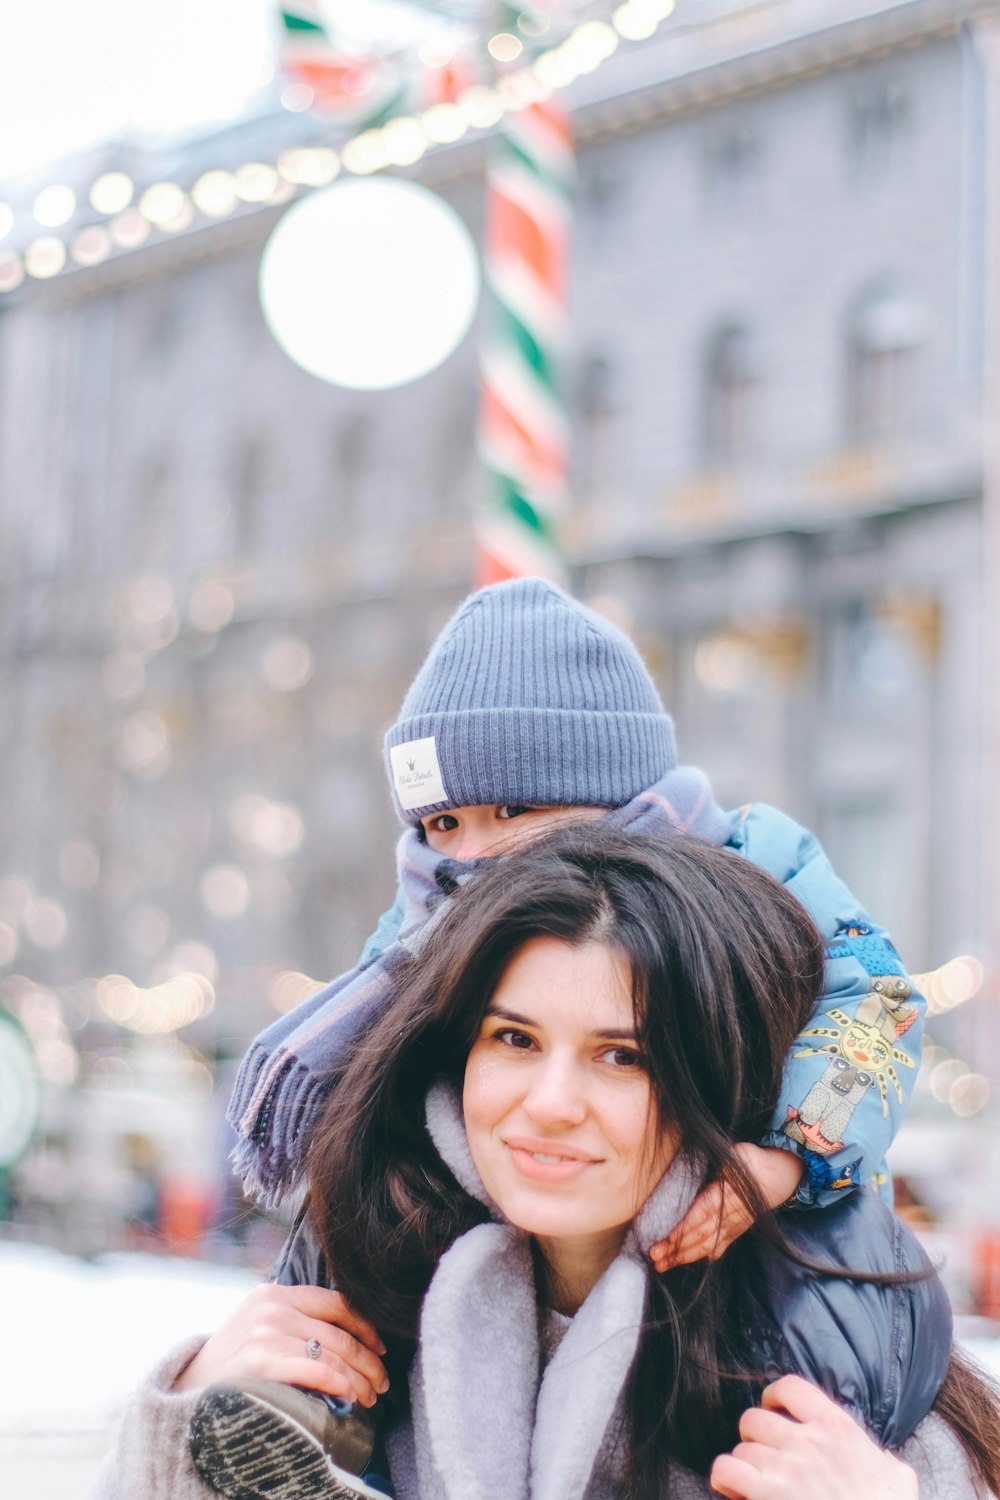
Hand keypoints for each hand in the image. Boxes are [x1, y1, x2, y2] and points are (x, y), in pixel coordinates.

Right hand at [173, 1283, 389, 1407]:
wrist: (185, 1391)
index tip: (382, 1348)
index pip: (335, 1302)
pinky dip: (340, 1385)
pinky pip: (315, 1371)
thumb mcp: (259, 1326)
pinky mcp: (261, 1362)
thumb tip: (350, 1337)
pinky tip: (351, 1397)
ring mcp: (265, 1334)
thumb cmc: (231, 1363)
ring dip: (359, 1379)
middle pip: (339, 1332)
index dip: (365, 1326)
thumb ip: (295, 1321)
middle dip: (368, 1360)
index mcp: (275, 1293)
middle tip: (383, 1382)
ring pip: (332, 1354)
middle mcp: (272, 1308)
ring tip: (371, 1397)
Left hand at [650, 1144, 803, 1269]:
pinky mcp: (739, 1228)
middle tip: (654, 1257)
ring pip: (709, 1244)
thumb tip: (700, 1165)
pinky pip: (721, 1244)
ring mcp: (736, 1224)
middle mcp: (732, 1214)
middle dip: (677, 1248)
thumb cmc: (753, 1160)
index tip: (663, 1241)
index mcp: (728, 1194)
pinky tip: (691, 1261)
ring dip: (686, 1256)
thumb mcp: (737, 1154)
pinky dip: (706, 1254)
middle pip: (701, 1234)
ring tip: (664, 1264)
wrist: (782, 1174)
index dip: (682, 1230)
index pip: (701, 1215)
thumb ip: (721, 1163)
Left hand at [709, 1375, 918, 1499]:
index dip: (775, 1396)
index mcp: (838, 1429)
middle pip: (756, 1418)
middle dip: (756, 1438)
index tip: (773, 1408)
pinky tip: (735, 1490)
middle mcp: (808, 1441)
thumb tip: (883, 1459)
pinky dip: (725, 1478)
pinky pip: (726, 1469)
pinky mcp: (766, 1495)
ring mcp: (785, 1468)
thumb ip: (885, 1462)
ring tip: (755, 1484)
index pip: (792, 1388)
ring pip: (742, 1448)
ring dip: (745, 1466)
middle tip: (765, 1458)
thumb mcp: (899, 1482)